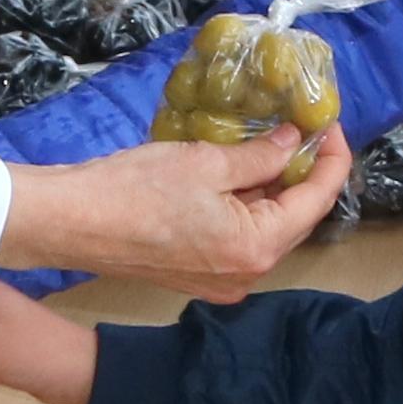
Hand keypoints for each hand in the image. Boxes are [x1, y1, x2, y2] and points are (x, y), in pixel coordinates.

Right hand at [0, 128, 347, 286]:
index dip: (330, 159)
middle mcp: (246, 274)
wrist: (72, 222)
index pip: (315, 202)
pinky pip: (237, 237)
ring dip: (271, 187)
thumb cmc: (136, 190)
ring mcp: (220, 280)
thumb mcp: (207, 161)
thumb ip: (260, 155)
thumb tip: (292, 140)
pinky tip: (238, 171)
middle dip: (301, 173)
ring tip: (272, 142)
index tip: (329, 124)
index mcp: (256, 249)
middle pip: (293, 219)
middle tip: (302, 128)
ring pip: (264, 227)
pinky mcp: (196, 274)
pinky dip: (244, 204)